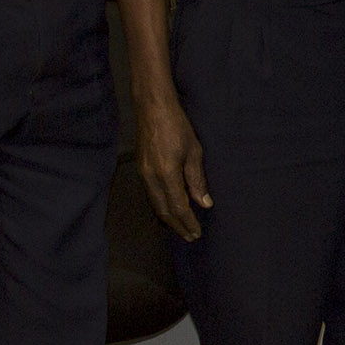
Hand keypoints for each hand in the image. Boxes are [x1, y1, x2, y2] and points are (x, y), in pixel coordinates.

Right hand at [136, 92, 211, 240]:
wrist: (152, 107)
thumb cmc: (177, 125)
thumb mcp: (194, 151)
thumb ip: (197, 180)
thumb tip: (204, 203)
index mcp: (167, 174)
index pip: (179, 206)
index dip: (188, 222)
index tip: (197, 233)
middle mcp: (151, 178)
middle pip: (164, 211)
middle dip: (178, 226)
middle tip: (190, 236)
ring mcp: (143, 174)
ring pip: (155, 204)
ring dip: (168, 219)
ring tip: (180, 228)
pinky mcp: (140, 169)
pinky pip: (150, 195)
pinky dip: (160, 207)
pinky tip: (168, 209)